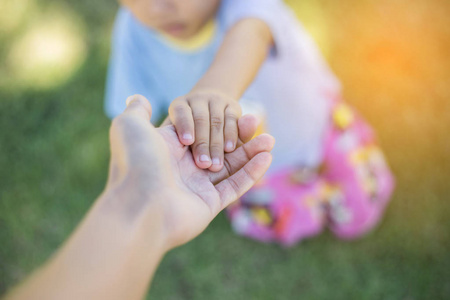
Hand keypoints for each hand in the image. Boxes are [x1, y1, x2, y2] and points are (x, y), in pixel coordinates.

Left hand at [108, 95, 273, 249]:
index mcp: (170, 150)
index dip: (219, 122)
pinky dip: (251, 173)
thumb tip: (138, 97)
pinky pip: (234, 186)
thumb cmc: (136, 162)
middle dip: (239, 136)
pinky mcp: (209, 204)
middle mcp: (184, 168)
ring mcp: (197, 187)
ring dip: (250, 153)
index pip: (201, 132)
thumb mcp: (129, 127)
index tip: (235, 110)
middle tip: (256, 120)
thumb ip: (138, 111)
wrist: (139, 204)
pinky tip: (266, 157)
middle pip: (218, 148)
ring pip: (230, 167)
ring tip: (270, 139)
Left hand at [167, 89, 241, 172]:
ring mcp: (216, 101)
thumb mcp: (173, 132)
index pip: (181, 112)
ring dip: (217, 144)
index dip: (184, 126)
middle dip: (202, 143)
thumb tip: (160, 148)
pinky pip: (232, 120)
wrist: (211, 110)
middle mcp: (198, 99)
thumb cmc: (186, 133)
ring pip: (217, 121)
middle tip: (203, 163)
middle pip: (200, 119)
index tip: (186, 142)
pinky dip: (231, 135)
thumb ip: (168, 140)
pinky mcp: (233, 106)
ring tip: (215, 164)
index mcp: (180, 105)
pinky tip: (229, 149)